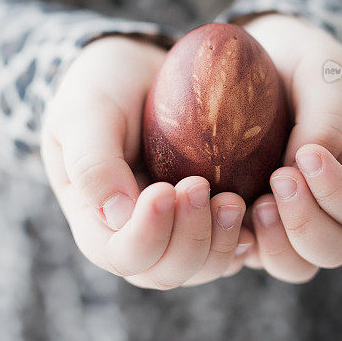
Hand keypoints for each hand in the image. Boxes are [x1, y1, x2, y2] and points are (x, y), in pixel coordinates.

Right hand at [41, 35, 253, 288]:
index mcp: (96, 220)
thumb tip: (115, 215)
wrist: (142, 70)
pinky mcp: (208, 219)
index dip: (146, 234)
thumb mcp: (86, 112)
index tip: (166, 189)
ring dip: (220, 241)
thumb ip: (91, 161)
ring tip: (233, 200)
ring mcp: (175, 232)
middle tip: (203, 186)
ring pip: (202, 267)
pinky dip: (244, 238)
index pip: (122, 254)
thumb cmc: (104, 86)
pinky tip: (255, 210)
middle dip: (190, 238)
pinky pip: (230, 250)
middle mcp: (136, 236)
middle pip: (165, 271)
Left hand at [235, 13, 341, 283]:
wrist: (254, 56)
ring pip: (296, 265)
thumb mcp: (322, 67)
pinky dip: (237, 244)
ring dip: (276, 243)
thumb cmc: (298, 59)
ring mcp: (287, 216)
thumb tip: (308, 163)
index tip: (307, 155)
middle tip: (277, 180)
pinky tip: (221, 210)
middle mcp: (329, 202)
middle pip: (336, 248)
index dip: (341, 192)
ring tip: (251, 204)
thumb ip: (327, 112)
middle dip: (307, 222)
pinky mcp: (248, 220)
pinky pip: (248, 254)